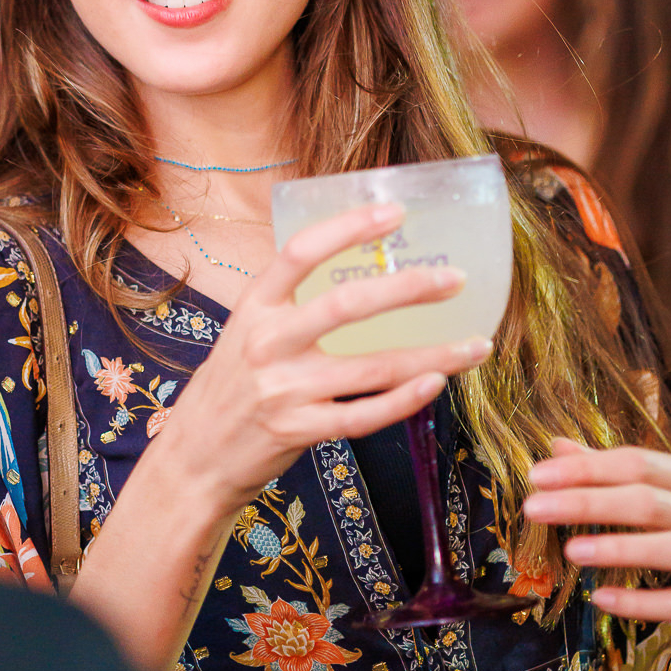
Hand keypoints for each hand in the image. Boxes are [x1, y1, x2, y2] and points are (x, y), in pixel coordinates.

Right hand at [155, 200, 492, 520]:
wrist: (195, 457)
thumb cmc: (231, 386)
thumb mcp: (246, 331)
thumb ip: (291, 304)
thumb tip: (360, 267)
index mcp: (255, 306)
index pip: (302, 252)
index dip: (349, 227)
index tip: (396, 212)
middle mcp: (267, 342)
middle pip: (346, 305)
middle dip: (408, 288)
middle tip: (456, 278)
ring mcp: (284, 390)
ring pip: (371, 368)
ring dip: (432, 355)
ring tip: (475, 343)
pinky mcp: (299, 431)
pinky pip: (363, 416)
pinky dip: (404, 401)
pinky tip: (436, 385)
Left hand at [523, 437, 670, 659]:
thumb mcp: (667, 496)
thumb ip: (614, 473)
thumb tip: (557, 447)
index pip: (637, 464)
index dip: (585, 469)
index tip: (537, 476)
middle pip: (649, 502)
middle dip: (588, 502)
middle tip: (535, 508)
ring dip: (618, 548)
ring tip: (571, 551)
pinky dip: (641, 603)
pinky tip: (601, 598)